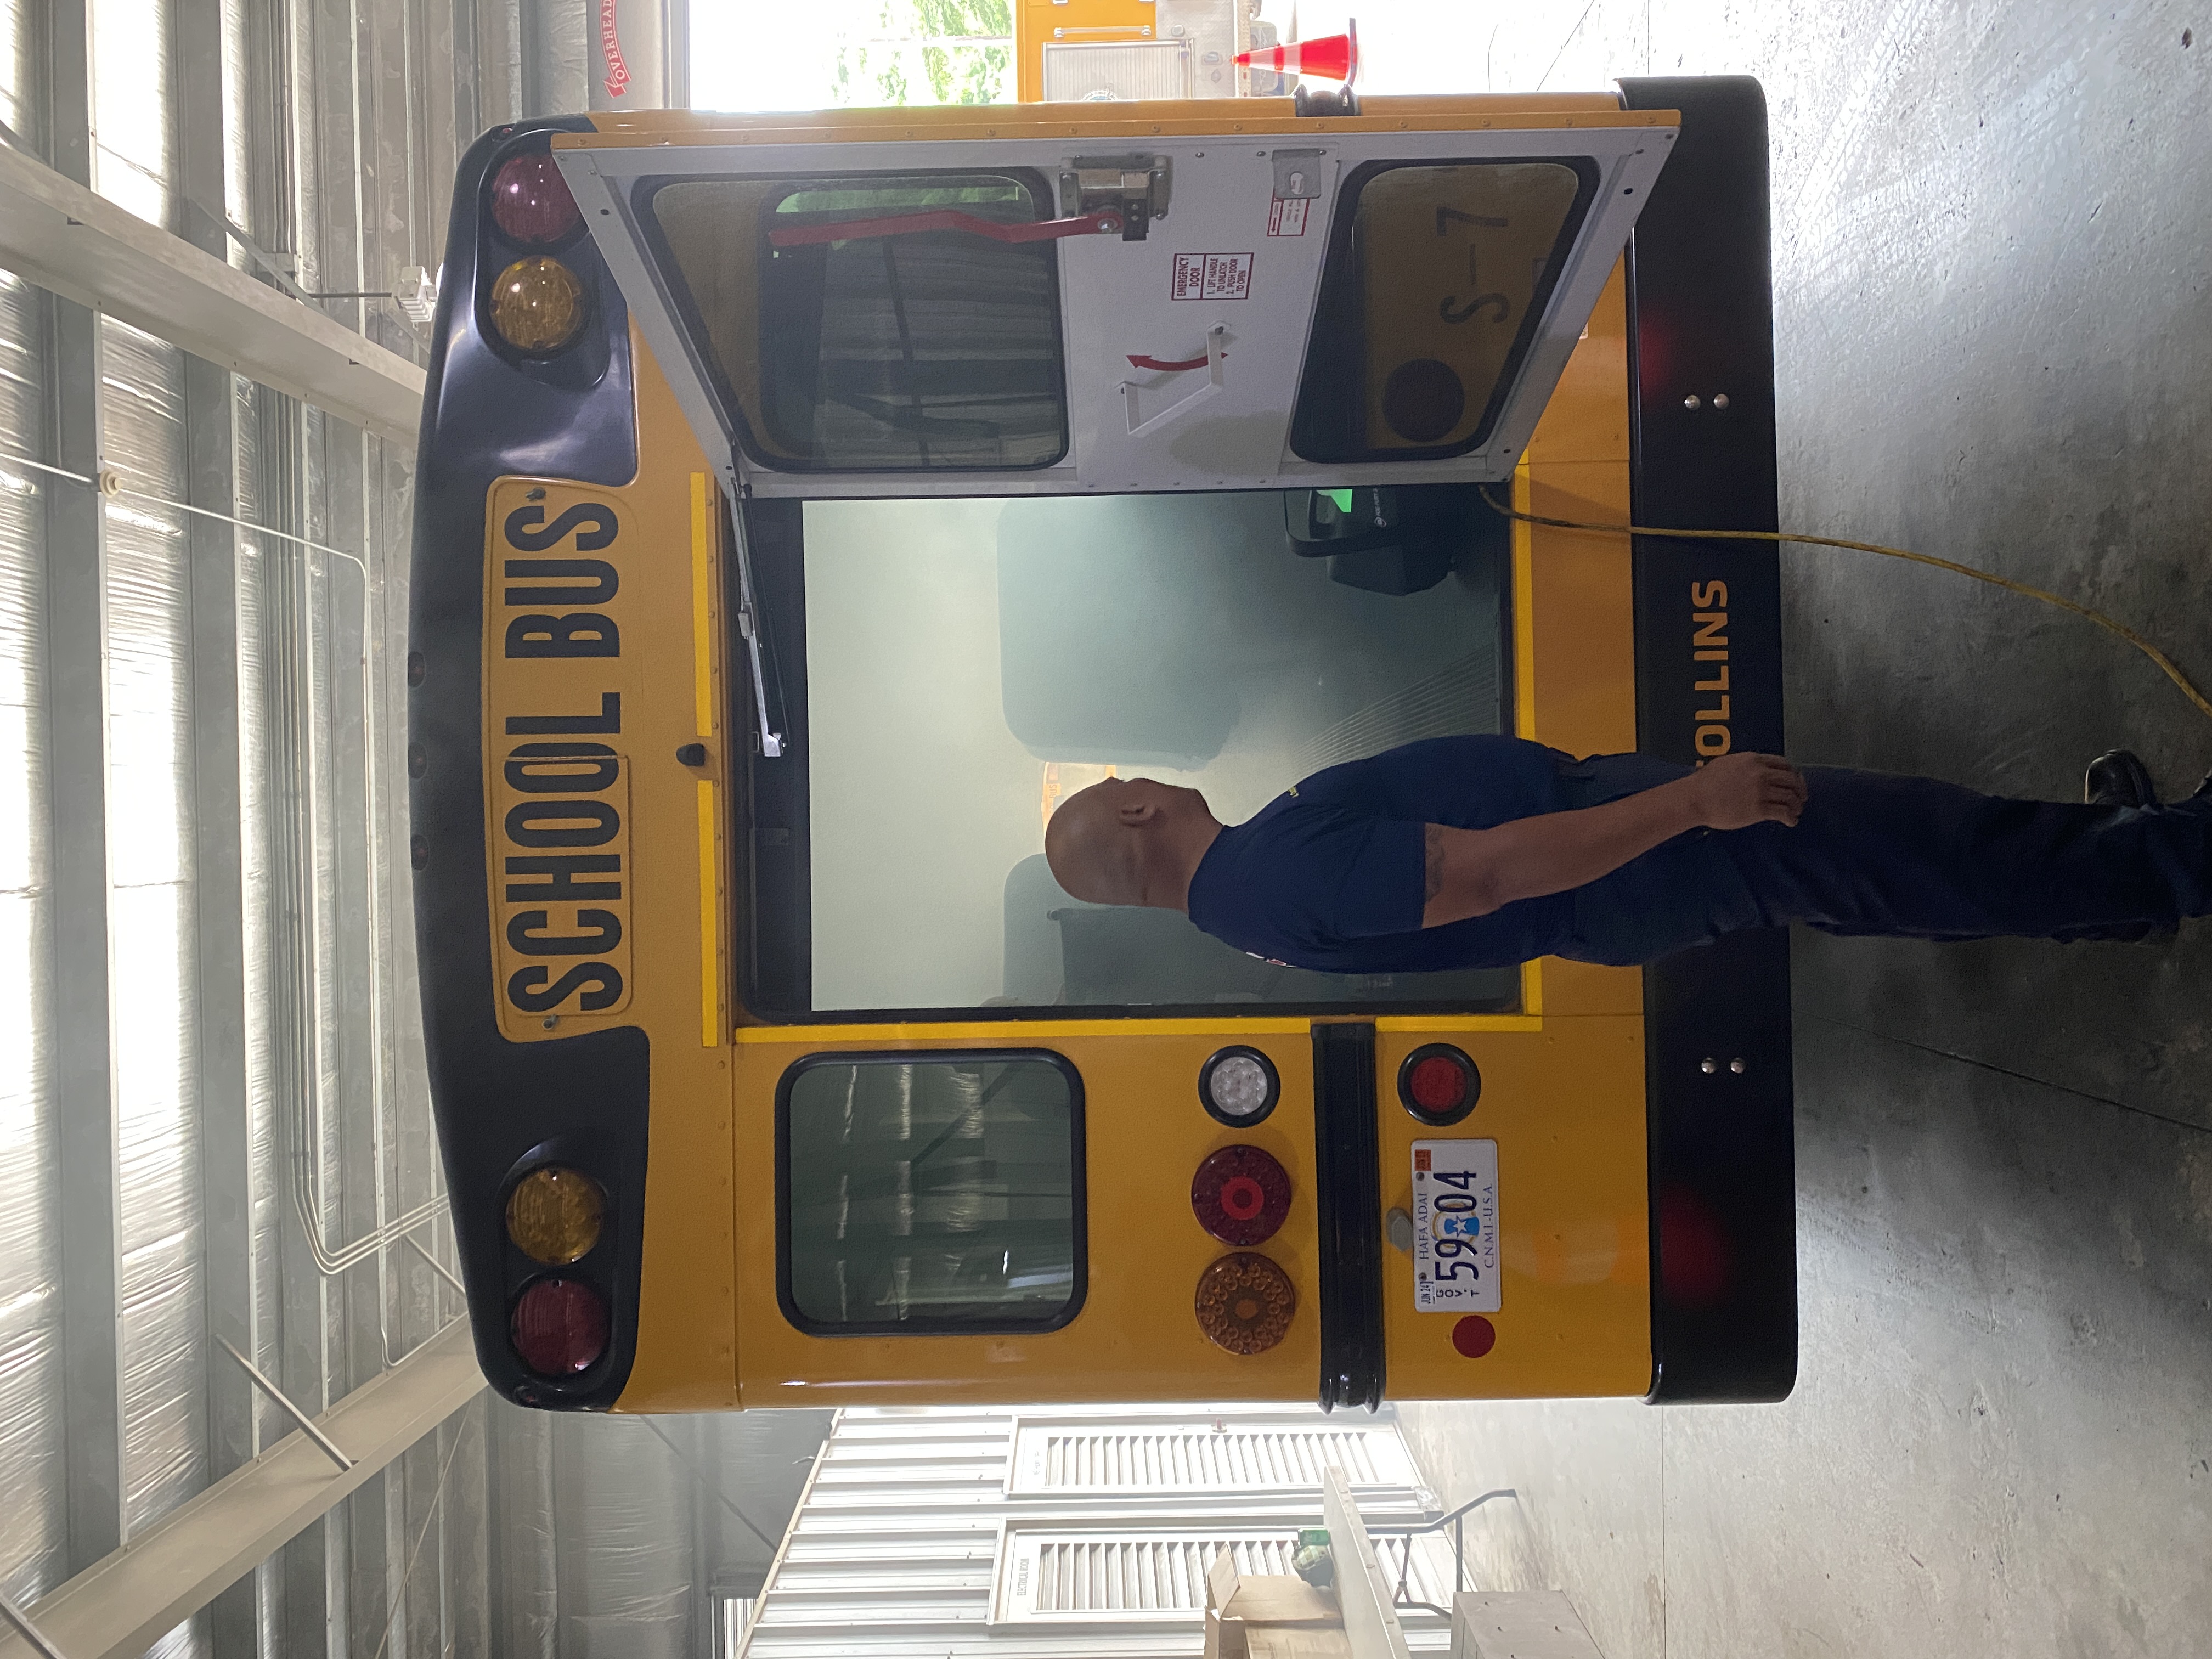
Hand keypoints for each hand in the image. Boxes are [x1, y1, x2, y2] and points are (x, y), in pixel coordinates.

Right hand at [1689, 752, 1805, 829]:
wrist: (1695, 798)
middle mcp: (1761, 773)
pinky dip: (1791, 817)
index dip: (1793, 773)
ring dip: (1796, 805)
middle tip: (1801, 797)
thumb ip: (1744, 764)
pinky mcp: (1759, 809)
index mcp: (1754, 760)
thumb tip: (1751, 768)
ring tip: (1796, 811)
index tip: (1795, 780)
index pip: (1784, 763)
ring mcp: (1761, 791)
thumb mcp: (1726, 763)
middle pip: (1792, 779)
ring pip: (1790, 796)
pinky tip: (1791, 821)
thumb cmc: (1703, 783)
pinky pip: (1783, 813)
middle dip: (1799, 789)